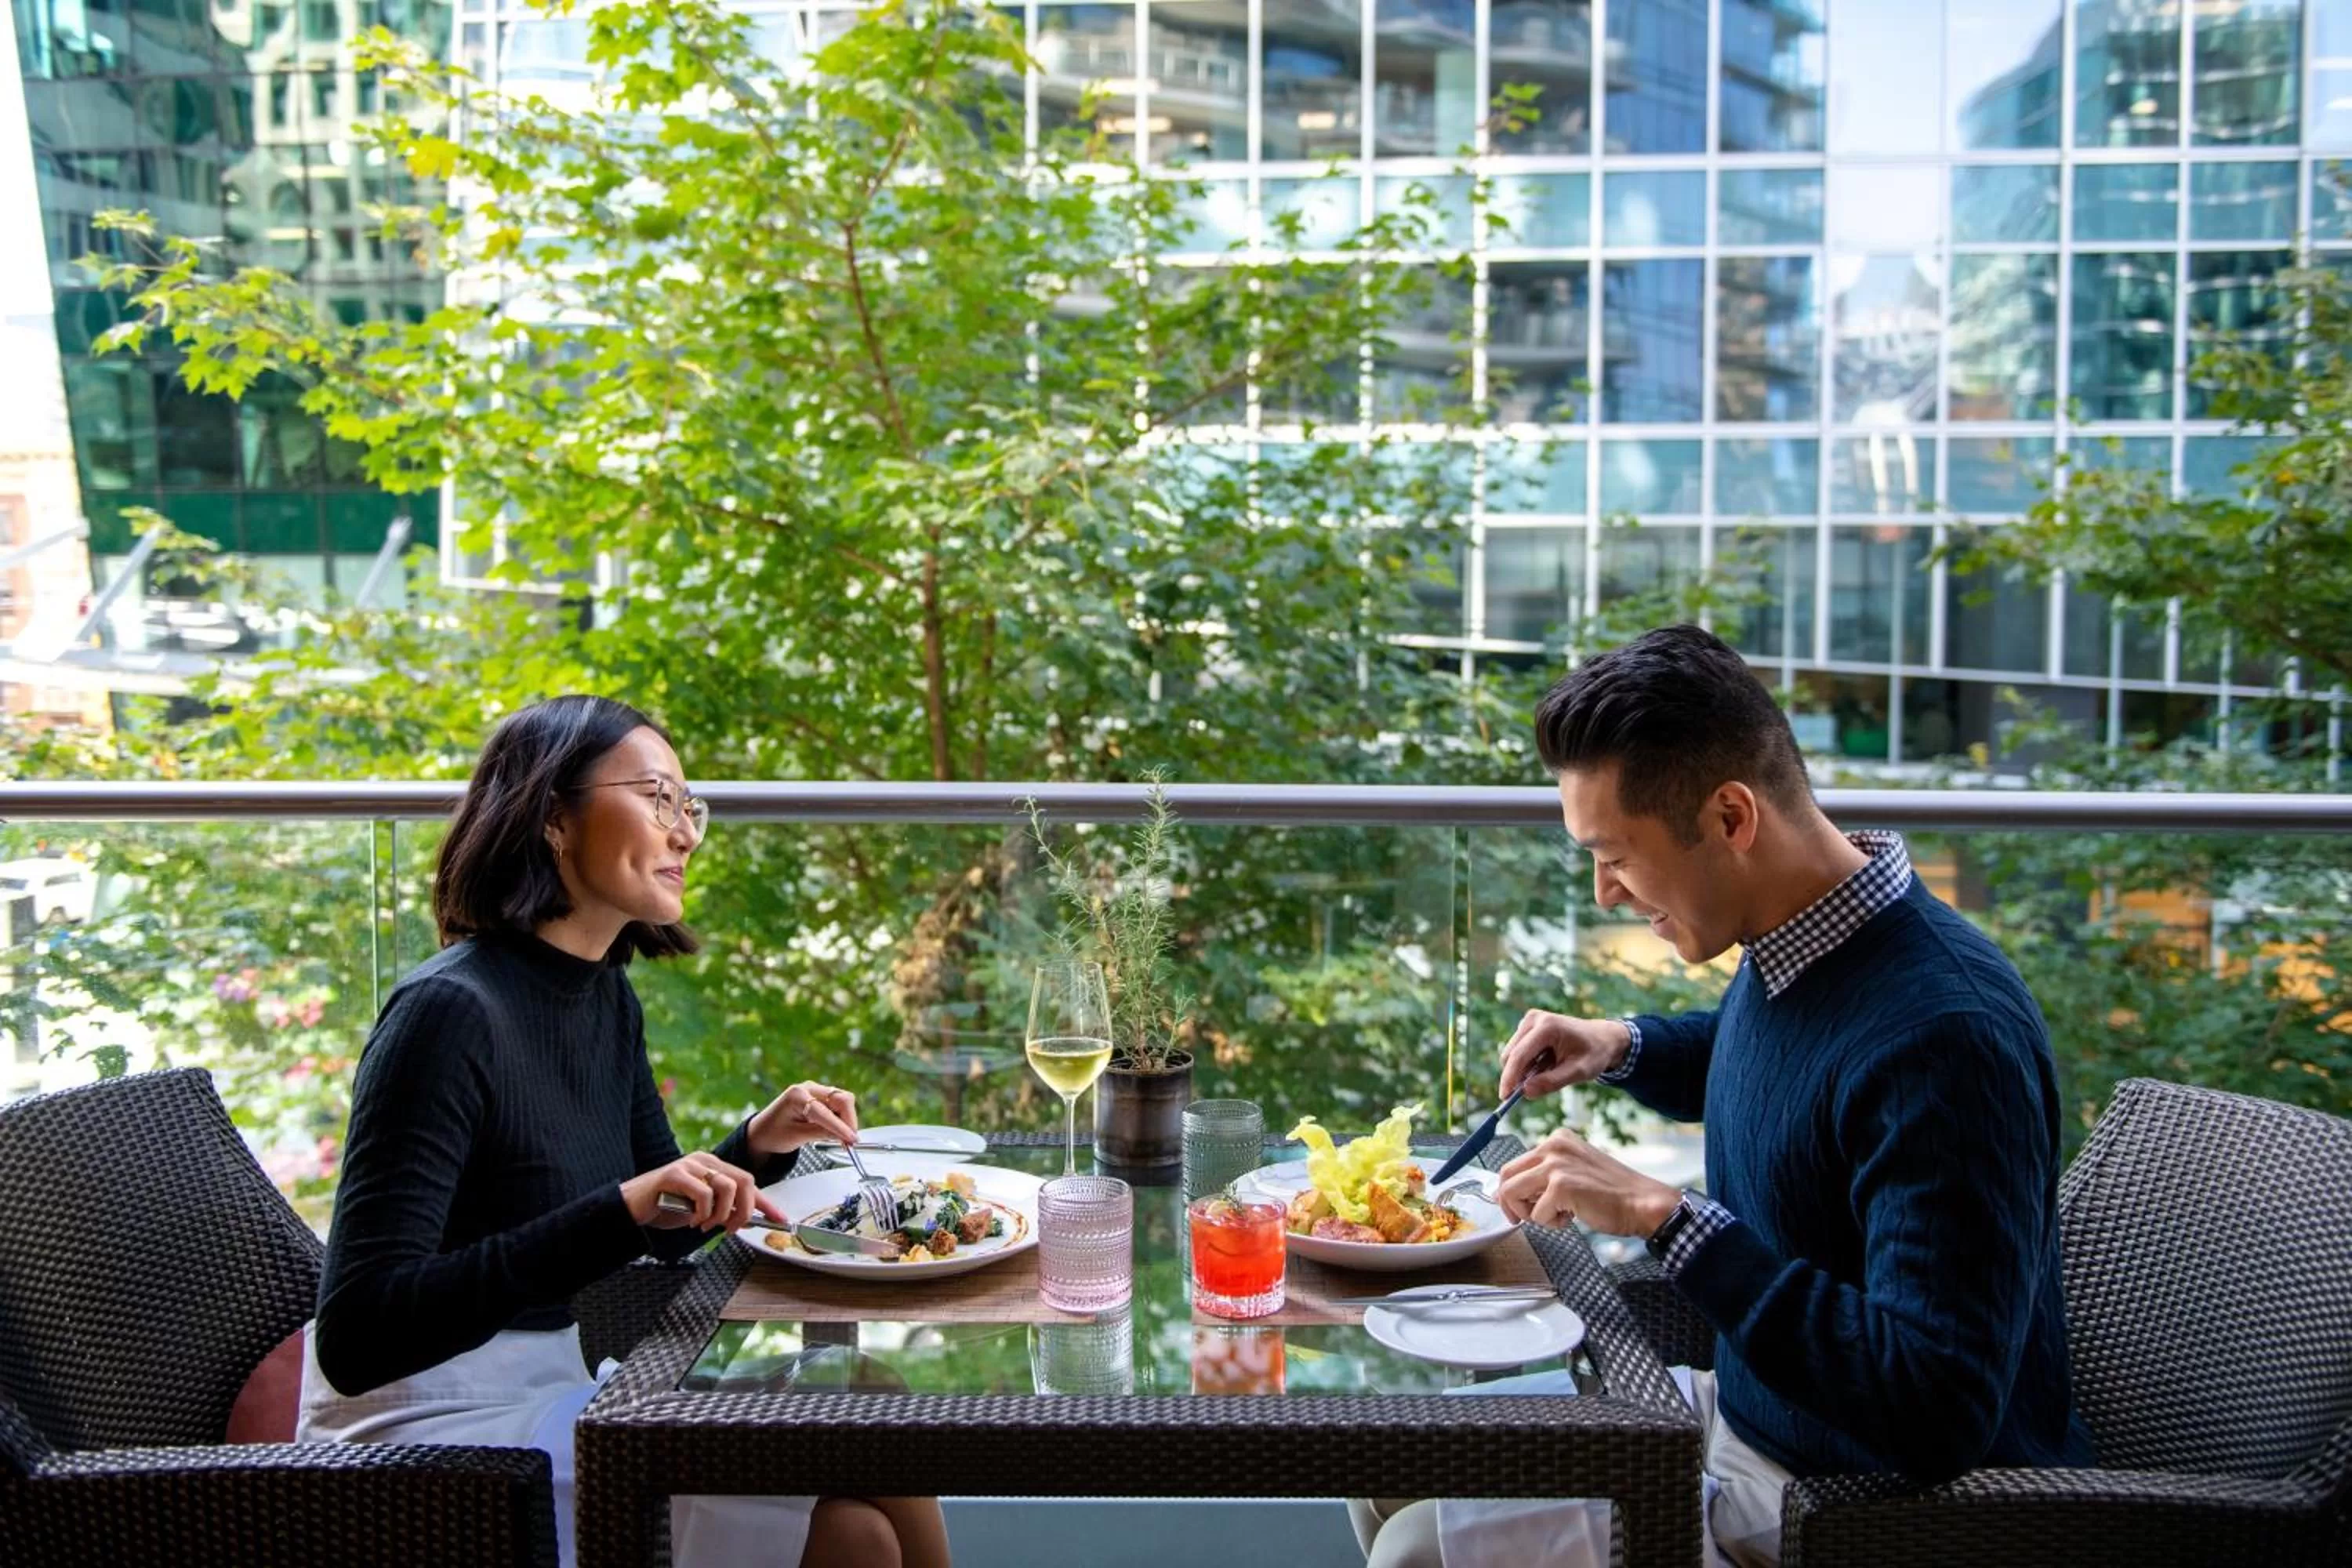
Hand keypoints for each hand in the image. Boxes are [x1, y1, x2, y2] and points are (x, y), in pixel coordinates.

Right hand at [620, 1150, 782, 1231]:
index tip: (781, 1220)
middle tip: (731, 1228)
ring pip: (727, 1187)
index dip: (766, 1203)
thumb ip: (724, 1209)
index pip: (749, 1182)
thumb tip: (749, 1219)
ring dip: (721, 1214)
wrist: (632, 1205)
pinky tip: (691, 1221)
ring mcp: (690, 1165)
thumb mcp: (702, 1210)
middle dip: (744, 1210)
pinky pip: (703, 1194)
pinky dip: (702, 1213)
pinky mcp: (675, 1174)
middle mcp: (706, 1161)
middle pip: (744, 1180)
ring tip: (704, 1225)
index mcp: (715, 1166)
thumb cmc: (667, 1206)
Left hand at [748, 1080, 860, 1156]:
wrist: (761, 1132)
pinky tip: (837, 1131)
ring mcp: (815, 1090)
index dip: (841, 1127)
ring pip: (843, 1100)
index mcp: (797, 1096)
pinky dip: (842, 1118)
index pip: (825, 1112)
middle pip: (841, 1098)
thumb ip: (821, 1133)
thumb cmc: (773, 1134)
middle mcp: (808, 1088)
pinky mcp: (820, 1096)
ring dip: (847, 1119)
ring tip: (843, 1138)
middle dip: (849, 1120)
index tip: (852, 1140)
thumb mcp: (796, 1137)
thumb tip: (845, 1136)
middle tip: (850, 1141)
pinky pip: (838, 1104)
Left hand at [1497, 1127, 1681, 1237]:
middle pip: (1505, 1176)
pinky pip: (1536, 1214)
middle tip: (1521, 1219)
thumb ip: (1545, 1174)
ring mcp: (1556, 1164)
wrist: (1642, 1202)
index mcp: (1556, 1139)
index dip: (1511, 1189)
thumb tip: (1506, 1191)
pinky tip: (1572, 1218)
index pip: (1514, 1163)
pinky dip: (1551, 1224)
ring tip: (1554, 1216)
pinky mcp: (1561, 1186)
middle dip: (1509, 1203)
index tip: (1518, 1205)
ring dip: (1528, 1214)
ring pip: (1511, 1193)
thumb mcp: (1574, 1170)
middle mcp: (1553, 1146)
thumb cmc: (1611, 1193)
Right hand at [1499, 1011, 1632, 1099]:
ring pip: (1512, 1054)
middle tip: (1527, 1094)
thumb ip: (1552, 1082)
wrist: (1602, 1038)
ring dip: (1524, 1070)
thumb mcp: (1579, 1071)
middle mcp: (1534, 1019)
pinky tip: (1547, 1065)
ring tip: (1551, 1072)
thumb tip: (1525, 1092)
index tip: (1504, 1098)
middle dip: (1515, 1076)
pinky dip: (1528, 1065)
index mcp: (1548, 1026)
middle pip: (1511, 1054)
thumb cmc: (1594, 1053)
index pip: (1520, 1055)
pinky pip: (1518, 1052)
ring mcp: (1529, 1021)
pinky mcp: (1528, 1027)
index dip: (1510, 1077)